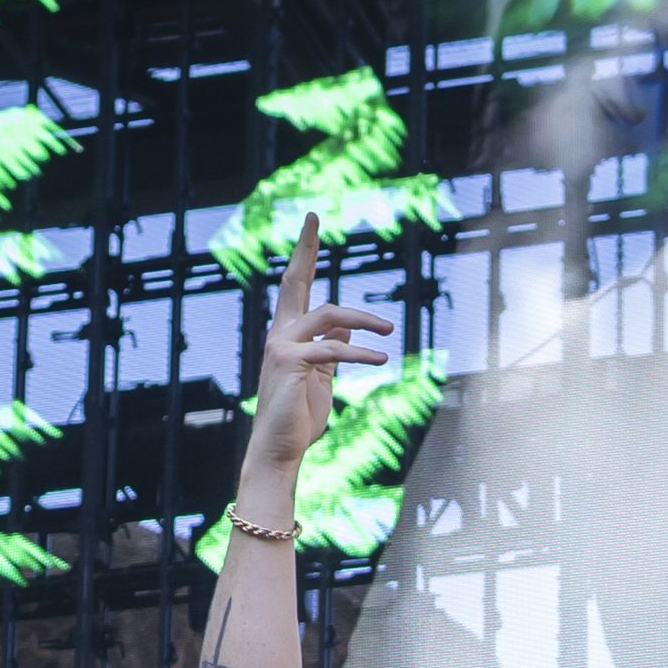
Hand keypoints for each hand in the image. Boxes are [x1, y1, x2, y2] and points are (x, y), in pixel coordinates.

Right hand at [242, 236, 391, 492]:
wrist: (281, 450)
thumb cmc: (300, 417)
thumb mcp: (321, 378)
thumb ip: (330, 349)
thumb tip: (344, 327)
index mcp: (286, 334)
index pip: (296, 288)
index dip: (305, 255)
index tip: (311, 225)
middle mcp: (278, 334)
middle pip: (295, 281)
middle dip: (305, 248)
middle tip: (312, 216)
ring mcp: (280, 347)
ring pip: (329, 315)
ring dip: (364, 319)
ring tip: (389, 328)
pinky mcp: (291, 363)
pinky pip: (333, 350)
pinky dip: (360, 352)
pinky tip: (380, 358)